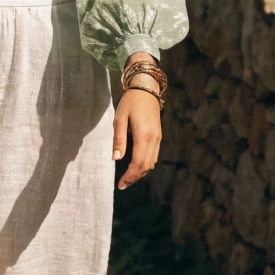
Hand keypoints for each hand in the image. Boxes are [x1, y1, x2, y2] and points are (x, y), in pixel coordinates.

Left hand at [112, 63, 161, 190]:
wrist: (146, 89)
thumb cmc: (130, 102)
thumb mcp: (119, 119)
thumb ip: (118, 140)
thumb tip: (116, 158)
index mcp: (144, 136)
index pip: (138, 163)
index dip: (130, 176)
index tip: (121, 184)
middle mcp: (154, 139)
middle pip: (146, 166)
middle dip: (135, 178)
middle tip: (123, 185)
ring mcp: (158, 138)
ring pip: (152, 162)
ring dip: (141, 173)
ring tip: (128, 178)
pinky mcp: (158, 136)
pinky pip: (154, 156)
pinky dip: (146, 165)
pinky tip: (136, 166)